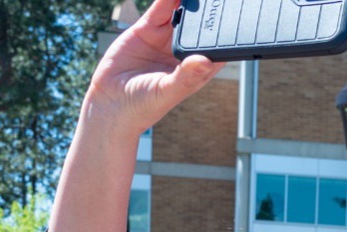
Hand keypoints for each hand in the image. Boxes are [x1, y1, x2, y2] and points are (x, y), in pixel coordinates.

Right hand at [82, 0, 223, 137]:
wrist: (110, 103)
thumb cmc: (144, 106)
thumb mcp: (167, 92)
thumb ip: (186, 76)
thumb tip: (206, 62)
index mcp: (195, 68)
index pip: (216, 47)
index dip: (226, 33)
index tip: (236, 17)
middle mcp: (182, 52)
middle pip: (200, 27)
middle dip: (209, 12)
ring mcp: (165, 40)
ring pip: (181, 14)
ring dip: (189, 2)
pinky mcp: (146, 30)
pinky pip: (160, 10)